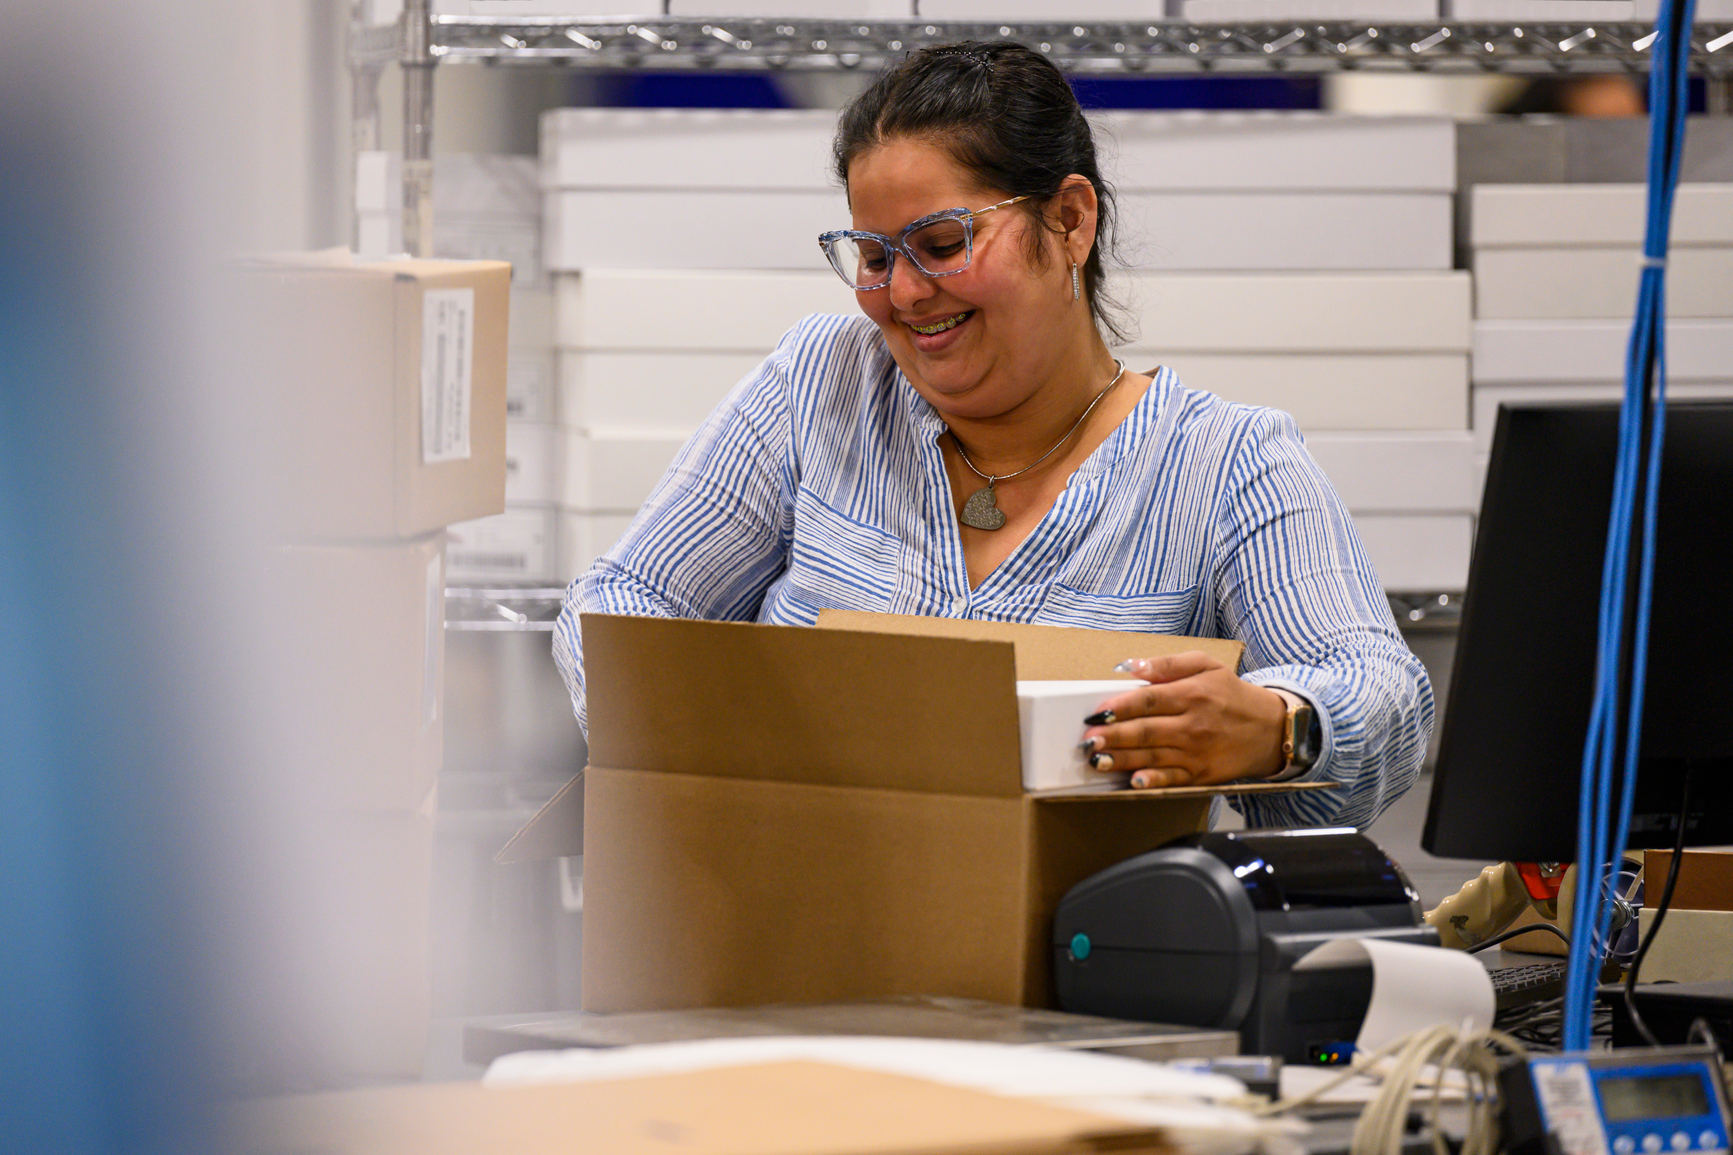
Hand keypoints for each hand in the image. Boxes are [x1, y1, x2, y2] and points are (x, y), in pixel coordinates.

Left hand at [1079, 651, 1287, 788]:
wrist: (1270, 729)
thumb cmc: (1231, 694)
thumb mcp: (1206, 666)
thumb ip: (1168, 664)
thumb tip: (1131, 666)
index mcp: (1192, 694)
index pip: (1148, 700)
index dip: (1120, 707)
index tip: (1097, 711)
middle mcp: (1193, 725)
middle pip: (1146, 731)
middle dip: (1113, 736)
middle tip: (1088, 740)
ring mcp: (1196, 752)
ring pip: (1152, 757)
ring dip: (1122, 759)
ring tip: (1096, 760)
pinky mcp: (1200, 774)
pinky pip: (1172, 779)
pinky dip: (1152, 782)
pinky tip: (1134, 782)